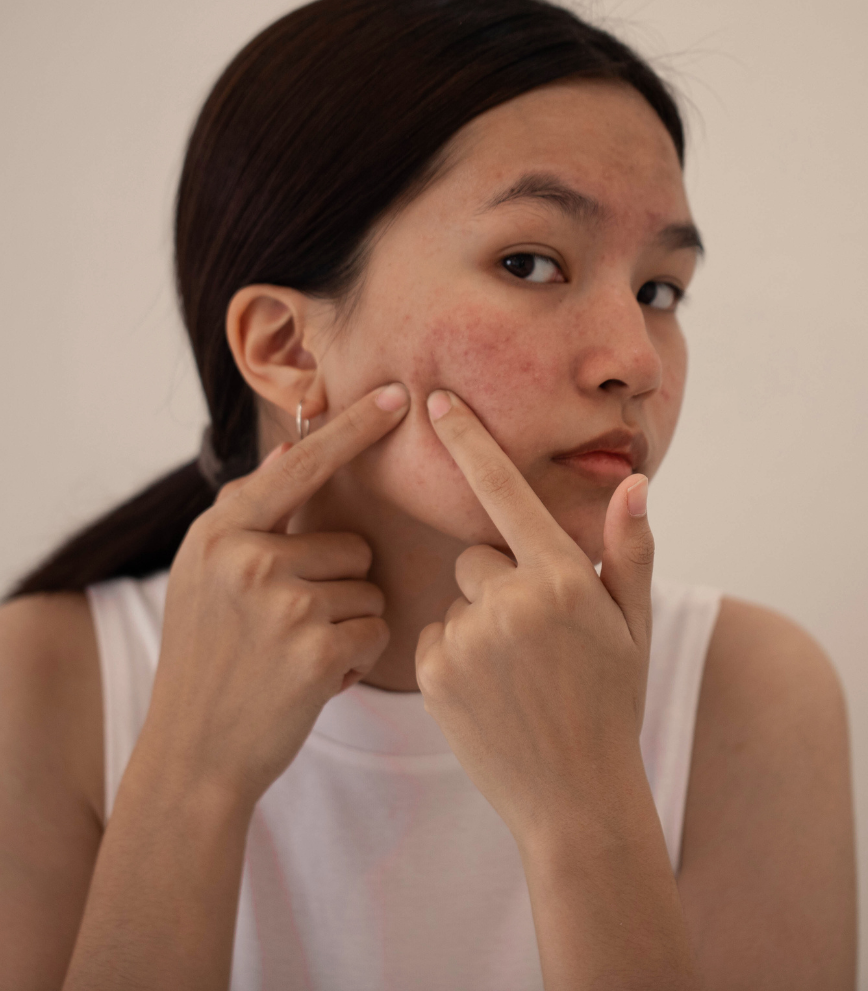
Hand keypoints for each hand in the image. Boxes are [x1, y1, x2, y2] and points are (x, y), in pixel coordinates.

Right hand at [137, 383, 409, 810]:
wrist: (193, 752)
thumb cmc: (206, 658)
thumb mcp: (203, 577)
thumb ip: (247, 515)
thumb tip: (290, 449)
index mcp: (220, 533)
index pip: (300, 466)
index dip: (352, 428)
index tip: (395, 395)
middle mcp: (249, 560)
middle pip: (352, 545)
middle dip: (337, 586)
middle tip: (289, 628)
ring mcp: (283, 605)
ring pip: (368, 589)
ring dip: (347, 624)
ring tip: (295, 655)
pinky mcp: (317, 651)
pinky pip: (376, 630)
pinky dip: (357, 659)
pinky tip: (315, 681)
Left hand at [415, 389, 654, 847]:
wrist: (575, 796)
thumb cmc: (612, 701)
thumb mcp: (635, 624)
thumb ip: (629, 549)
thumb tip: (635, 482)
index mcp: (561, 578)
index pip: (505, 492)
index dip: (469, 442)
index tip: (436, 402)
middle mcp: (510, 599)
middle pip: (477, 555)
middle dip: (499, 581)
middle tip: (534, 636)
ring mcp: (468, 637)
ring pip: (457, 598)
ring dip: (478, 620)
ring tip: (515, 672)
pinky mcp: (434, 672)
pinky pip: (435, 636)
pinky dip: (456, 656)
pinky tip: (489, 692)